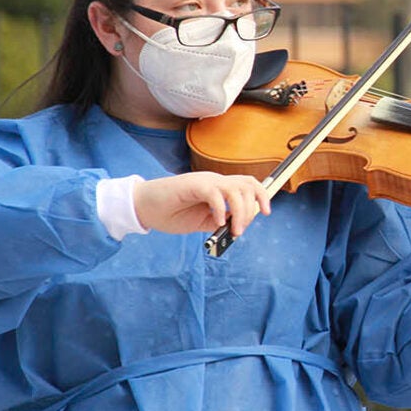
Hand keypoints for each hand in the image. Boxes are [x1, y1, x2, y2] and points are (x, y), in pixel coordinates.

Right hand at [133, 172, 270, 236]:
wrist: (144, 208)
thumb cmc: (171, 213)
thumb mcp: (201, 222)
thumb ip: (219, 221)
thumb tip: (237, 225)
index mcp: (218, 188)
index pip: (248, 184)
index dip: (262, 196)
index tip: (266, 213)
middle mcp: (214, 180)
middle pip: (247, 185)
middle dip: (252, 208)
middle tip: (241, 230)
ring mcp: (204, 181)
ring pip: (235, 188)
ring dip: (240, 211)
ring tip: (234, 229)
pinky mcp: (192, 184)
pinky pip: (215, 193)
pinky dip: (221, 209)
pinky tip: (218, 222)